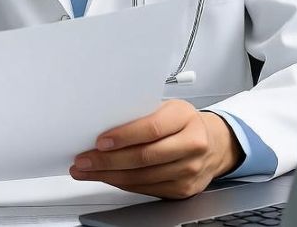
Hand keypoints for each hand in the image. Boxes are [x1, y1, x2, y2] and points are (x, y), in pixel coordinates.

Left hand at [69, 99, 242, 197]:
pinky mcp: (184, 189)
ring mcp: (190, 170)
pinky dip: (122, 184)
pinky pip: (146, 188)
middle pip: (144, 157)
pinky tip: (106, 177)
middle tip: (83, 160)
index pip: (151, 128)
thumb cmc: (181, 122)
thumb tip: (100, 121)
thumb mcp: (166, 107)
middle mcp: (192, 145)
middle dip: (107, 161)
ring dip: (108, 175)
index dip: (124, 136)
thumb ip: (140, 113)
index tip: (100, 141)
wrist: (214, 143)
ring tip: (86, 170)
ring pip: (142, 177)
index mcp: (184, 117)